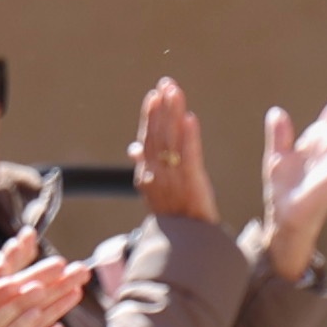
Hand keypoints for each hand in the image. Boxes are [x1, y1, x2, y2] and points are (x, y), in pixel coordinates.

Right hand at [129, 78, 214, 223]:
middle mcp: (156, 174)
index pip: (146, 139)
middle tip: (166, 84)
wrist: (187, 242)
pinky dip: (189, 137)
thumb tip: (134, 148)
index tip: (153, 95)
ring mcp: (173, 179)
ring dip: (173, 114)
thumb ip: (144, 166)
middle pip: (157, 135)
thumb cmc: (173, 216)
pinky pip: (189, 156)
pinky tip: (190, 119)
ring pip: (171, 141)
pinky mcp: (192, 183)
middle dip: (162, 108)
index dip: (149, 116)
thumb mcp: (154, 190)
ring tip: (176, 92)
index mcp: (146, 175)